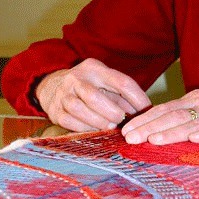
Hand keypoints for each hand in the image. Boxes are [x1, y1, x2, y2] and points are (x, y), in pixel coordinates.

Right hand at [35, 58, 150, 131]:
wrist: (51, 85)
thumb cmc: (88, 86)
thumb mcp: (105, 83)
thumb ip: (123, 97)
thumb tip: (145, 113)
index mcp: (95, 69)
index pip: (121, 82)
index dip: (137, 98)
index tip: (147, 110)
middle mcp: (76, 79)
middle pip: (95, 97)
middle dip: (112, 112)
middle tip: (121, 120)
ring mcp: (63, 94)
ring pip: (79, 109)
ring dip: (98, 121)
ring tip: (109, 126)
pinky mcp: (55, 111)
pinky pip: (70, 122)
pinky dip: (85, 128)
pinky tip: (94, 129)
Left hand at [121, 69, 198, 144]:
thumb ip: (186, 112)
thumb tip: (158, 125)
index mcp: (195, 100)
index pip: (165, 110)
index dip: (145, 120)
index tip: (126, 131)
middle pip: (174, 117)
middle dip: (150, 128)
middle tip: (129, 138)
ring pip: (194, 123)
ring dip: (173, 132)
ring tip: (154, 140)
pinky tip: (196, 139)